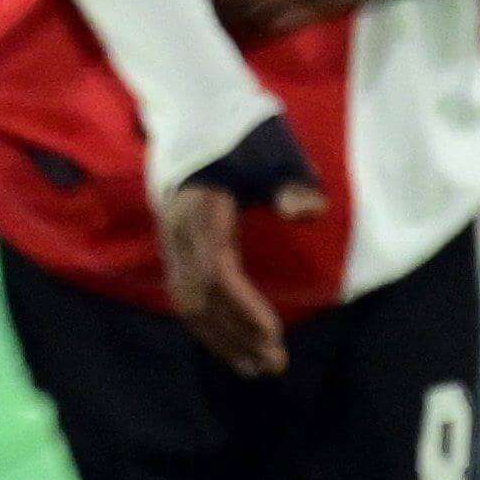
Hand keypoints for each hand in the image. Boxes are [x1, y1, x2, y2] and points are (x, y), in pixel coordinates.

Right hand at [158, 113, 321, 381]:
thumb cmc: (239, 134)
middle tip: (273, 364)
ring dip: (220, 338)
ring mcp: (170, 241)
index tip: (273, 333)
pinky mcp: (173, 246)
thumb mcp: (271, 150)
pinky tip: (232, 342)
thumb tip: (309, 212)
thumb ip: (290, 182)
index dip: (242, 308)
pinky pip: (184, 295)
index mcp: (201, 212)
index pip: (215, 272)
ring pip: (186, 303)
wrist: (192, 112)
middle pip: (197, 298)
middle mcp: (177, 233)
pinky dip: (208, 325)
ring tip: (256, 366)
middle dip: (233, 336)